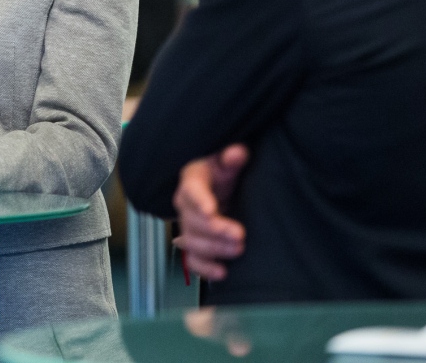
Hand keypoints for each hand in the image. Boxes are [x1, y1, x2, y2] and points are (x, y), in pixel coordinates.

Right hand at [172, 143, 248, 280]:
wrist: (225, 188)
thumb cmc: (224, 171)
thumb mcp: (229, 160)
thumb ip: (232, 156)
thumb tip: (236, 153)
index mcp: (192, 181)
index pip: (191, 190)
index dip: (200, 201)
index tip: (211, 210)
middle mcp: (186, 205)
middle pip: (191, 221)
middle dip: (214, 231)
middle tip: (239, 235)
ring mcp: (189, 226)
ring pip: (191, 242)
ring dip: (213, 250)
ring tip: (238, 250)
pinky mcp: (196, 244)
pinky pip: (192, 260)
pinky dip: (204, 269)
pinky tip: (222, 273)